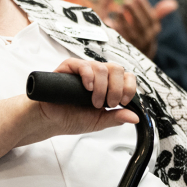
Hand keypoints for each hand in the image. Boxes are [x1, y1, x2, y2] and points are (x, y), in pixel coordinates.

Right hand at [24, 59, 138, 142]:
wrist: (51, 120)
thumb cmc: (72, 118)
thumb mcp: (99, 121)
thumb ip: (116, 118)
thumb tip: (135, 117)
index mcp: (107, 85)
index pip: (127, 76)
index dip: (129, 88)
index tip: (123, 102)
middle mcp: (98, 75)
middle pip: (117, 69)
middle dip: (117, 89)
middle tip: (109, 103)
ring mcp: (84, 70)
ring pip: (102, 67)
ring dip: (102, 87)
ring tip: (94, 102)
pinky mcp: (69, 68)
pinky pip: (83, 64)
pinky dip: (88, 76)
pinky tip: (88, 88)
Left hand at [111, 0, 177, 58]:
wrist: (135, 59)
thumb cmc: (143, 35)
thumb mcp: (151, 24)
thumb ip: (160, 13)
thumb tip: (173, 3)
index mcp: (154, 31)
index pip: (152, 18)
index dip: (144, 6)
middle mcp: (148, 40)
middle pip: (142, 25)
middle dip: (134, 11)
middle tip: (127, 0)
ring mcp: (136, 47)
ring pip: (132, 33)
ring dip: (125, 19)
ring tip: (119, 9)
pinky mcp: (124, 51)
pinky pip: (121, 40)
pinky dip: (117, 29)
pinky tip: (111, 20)